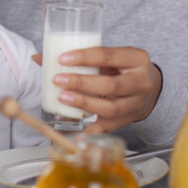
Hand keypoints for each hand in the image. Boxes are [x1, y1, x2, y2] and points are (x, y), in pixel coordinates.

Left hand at [40, 46, 162, 132]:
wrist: (148, 86)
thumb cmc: (122, 68)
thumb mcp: (109, 57)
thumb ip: (79, 57)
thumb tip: (39, 58)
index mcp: (137, 59)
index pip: (109, 56)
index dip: (85, 57)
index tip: (62, 58)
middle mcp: (141, 82)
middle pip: (111, 86)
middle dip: (82, 83)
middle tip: (58, 80)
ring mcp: (136, 104)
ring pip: (111, 109)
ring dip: (84, 104)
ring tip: (63, 98)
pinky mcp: (129, 120)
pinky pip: (108, 128)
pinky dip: (90, 131)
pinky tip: (75, 131)